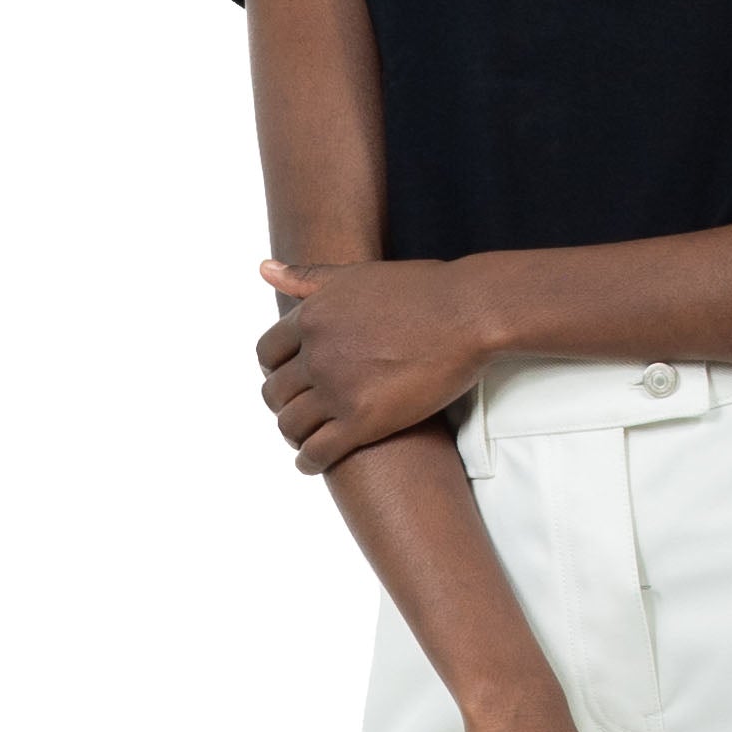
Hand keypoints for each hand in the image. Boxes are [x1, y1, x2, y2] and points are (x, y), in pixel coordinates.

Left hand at [255, 255, 491, 472]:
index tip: (288, 381)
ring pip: (291, 425)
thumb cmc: (422, 291)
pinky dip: (308, 462)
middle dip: (284, 405)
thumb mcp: (355, 274)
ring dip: (294, 435)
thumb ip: (308, 277)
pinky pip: (318, 451)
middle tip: (299, 414)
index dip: (275, 371)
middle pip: (275, 393)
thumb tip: (263, 268)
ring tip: (307, 439)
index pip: (268, 354)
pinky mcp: (363, 421)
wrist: (468, 314)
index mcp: (312, 317)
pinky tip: (312, 463)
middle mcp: (317, 353)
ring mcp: (338, 389)